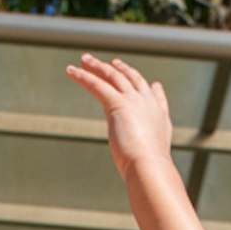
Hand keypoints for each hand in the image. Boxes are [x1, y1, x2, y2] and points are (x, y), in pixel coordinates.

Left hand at [70, 54, 174, 174]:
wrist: (149, 166)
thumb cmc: (150, 169)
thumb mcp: (154, 157)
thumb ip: (152, 152)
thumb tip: (151, 166)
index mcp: (159, 115)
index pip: (154, 95)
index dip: (150, 88)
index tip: (153, 83)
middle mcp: (147, 103)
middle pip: (132, 80)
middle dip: (120, 70)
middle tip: (110, 63)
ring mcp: (133, 101)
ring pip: (112, 77)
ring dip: (97, 66)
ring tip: (84, 60)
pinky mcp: (117, 103)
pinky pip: (96, 84)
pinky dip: (82, 76)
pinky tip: (71, 72)